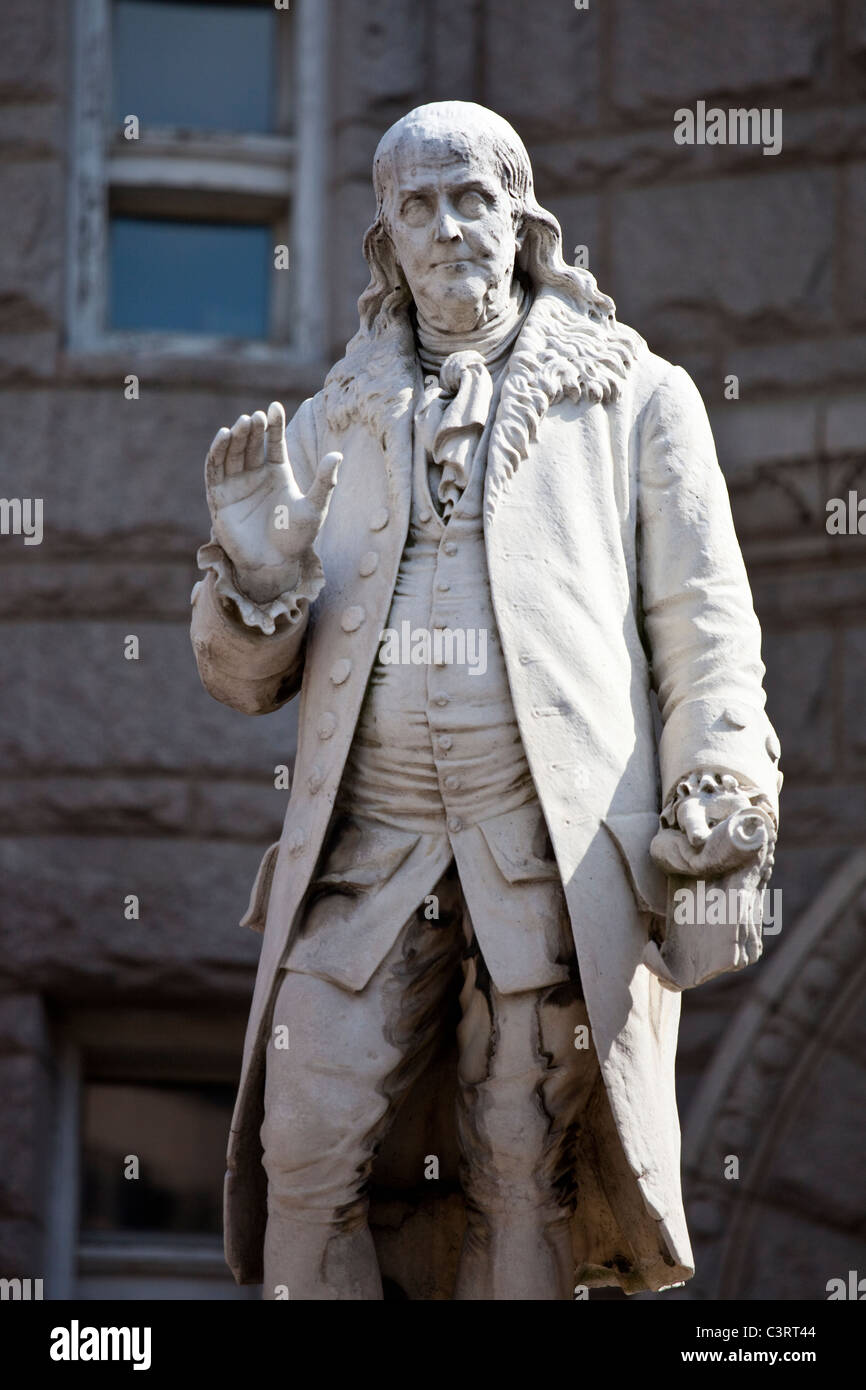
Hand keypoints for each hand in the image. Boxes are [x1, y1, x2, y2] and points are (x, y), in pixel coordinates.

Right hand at [205, 402, 341, 603]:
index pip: (274, 442)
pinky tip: (222, 438)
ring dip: (235, 438)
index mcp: (278, 472)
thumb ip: (325, 482)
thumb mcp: (315, 508)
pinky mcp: (220, 498)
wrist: (275, 565)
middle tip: (255, 417)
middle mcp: (256, 474)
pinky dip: (217, 453)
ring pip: (232, 453)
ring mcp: (236, 485)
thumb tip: (338, 454)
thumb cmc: (297, 539)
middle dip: (252, 429)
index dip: (274, 425)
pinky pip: (215, 470)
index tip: (275, 407)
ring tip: (241, 424)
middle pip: (251, 444)